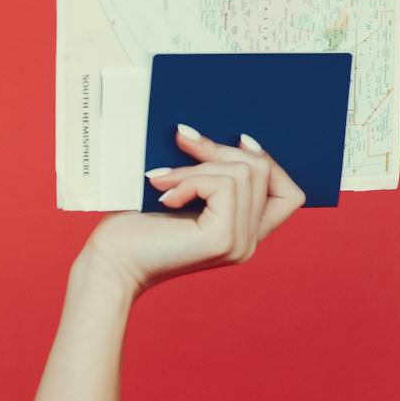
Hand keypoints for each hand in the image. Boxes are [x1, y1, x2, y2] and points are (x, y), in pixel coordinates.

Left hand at [82, 124, 307, 298]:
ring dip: (197, 167)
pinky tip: (164, 197)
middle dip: (218, 150)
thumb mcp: (182, 195)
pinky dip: (190, 180)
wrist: (109, 263)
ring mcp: (240, 242)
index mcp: (244, 233)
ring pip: (243, 173)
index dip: (270, 161)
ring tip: (162, 180)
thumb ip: (212, 177)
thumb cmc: (134, 229)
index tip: (238, 139)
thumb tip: (237, 137)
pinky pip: (224, 185)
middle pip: (262, 171)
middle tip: (179, 144)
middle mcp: (249, 242)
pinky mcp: (223, 238)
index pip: (290, 195)